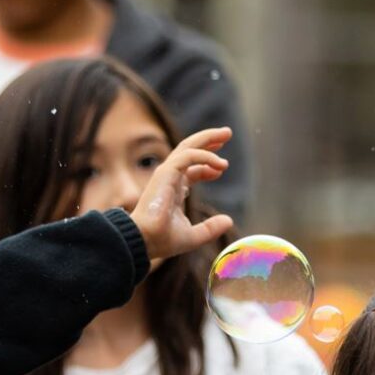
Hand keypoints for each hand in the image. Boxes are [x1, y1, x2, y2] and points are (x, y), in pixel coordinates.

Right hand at [132, 131, 236, 263]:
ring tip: (226, 133)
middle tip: (226, 133)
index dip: (208, 165)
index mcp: (173, 189)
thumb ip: (211, 228)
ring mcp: (166, 174)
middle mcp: (170, 178)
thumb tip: (229, 221)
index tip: (223, 167)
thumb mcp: (193, 236)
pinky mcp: (165, 173)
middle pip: (190, 150)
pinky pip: (188, 156)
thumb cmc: (162, 240)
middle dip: (208, 140)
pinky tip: (220, 164)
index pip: (192, 169)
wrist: (145, 241)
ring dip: (207, 138)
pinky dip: (205, 156)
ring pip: (188, 146)